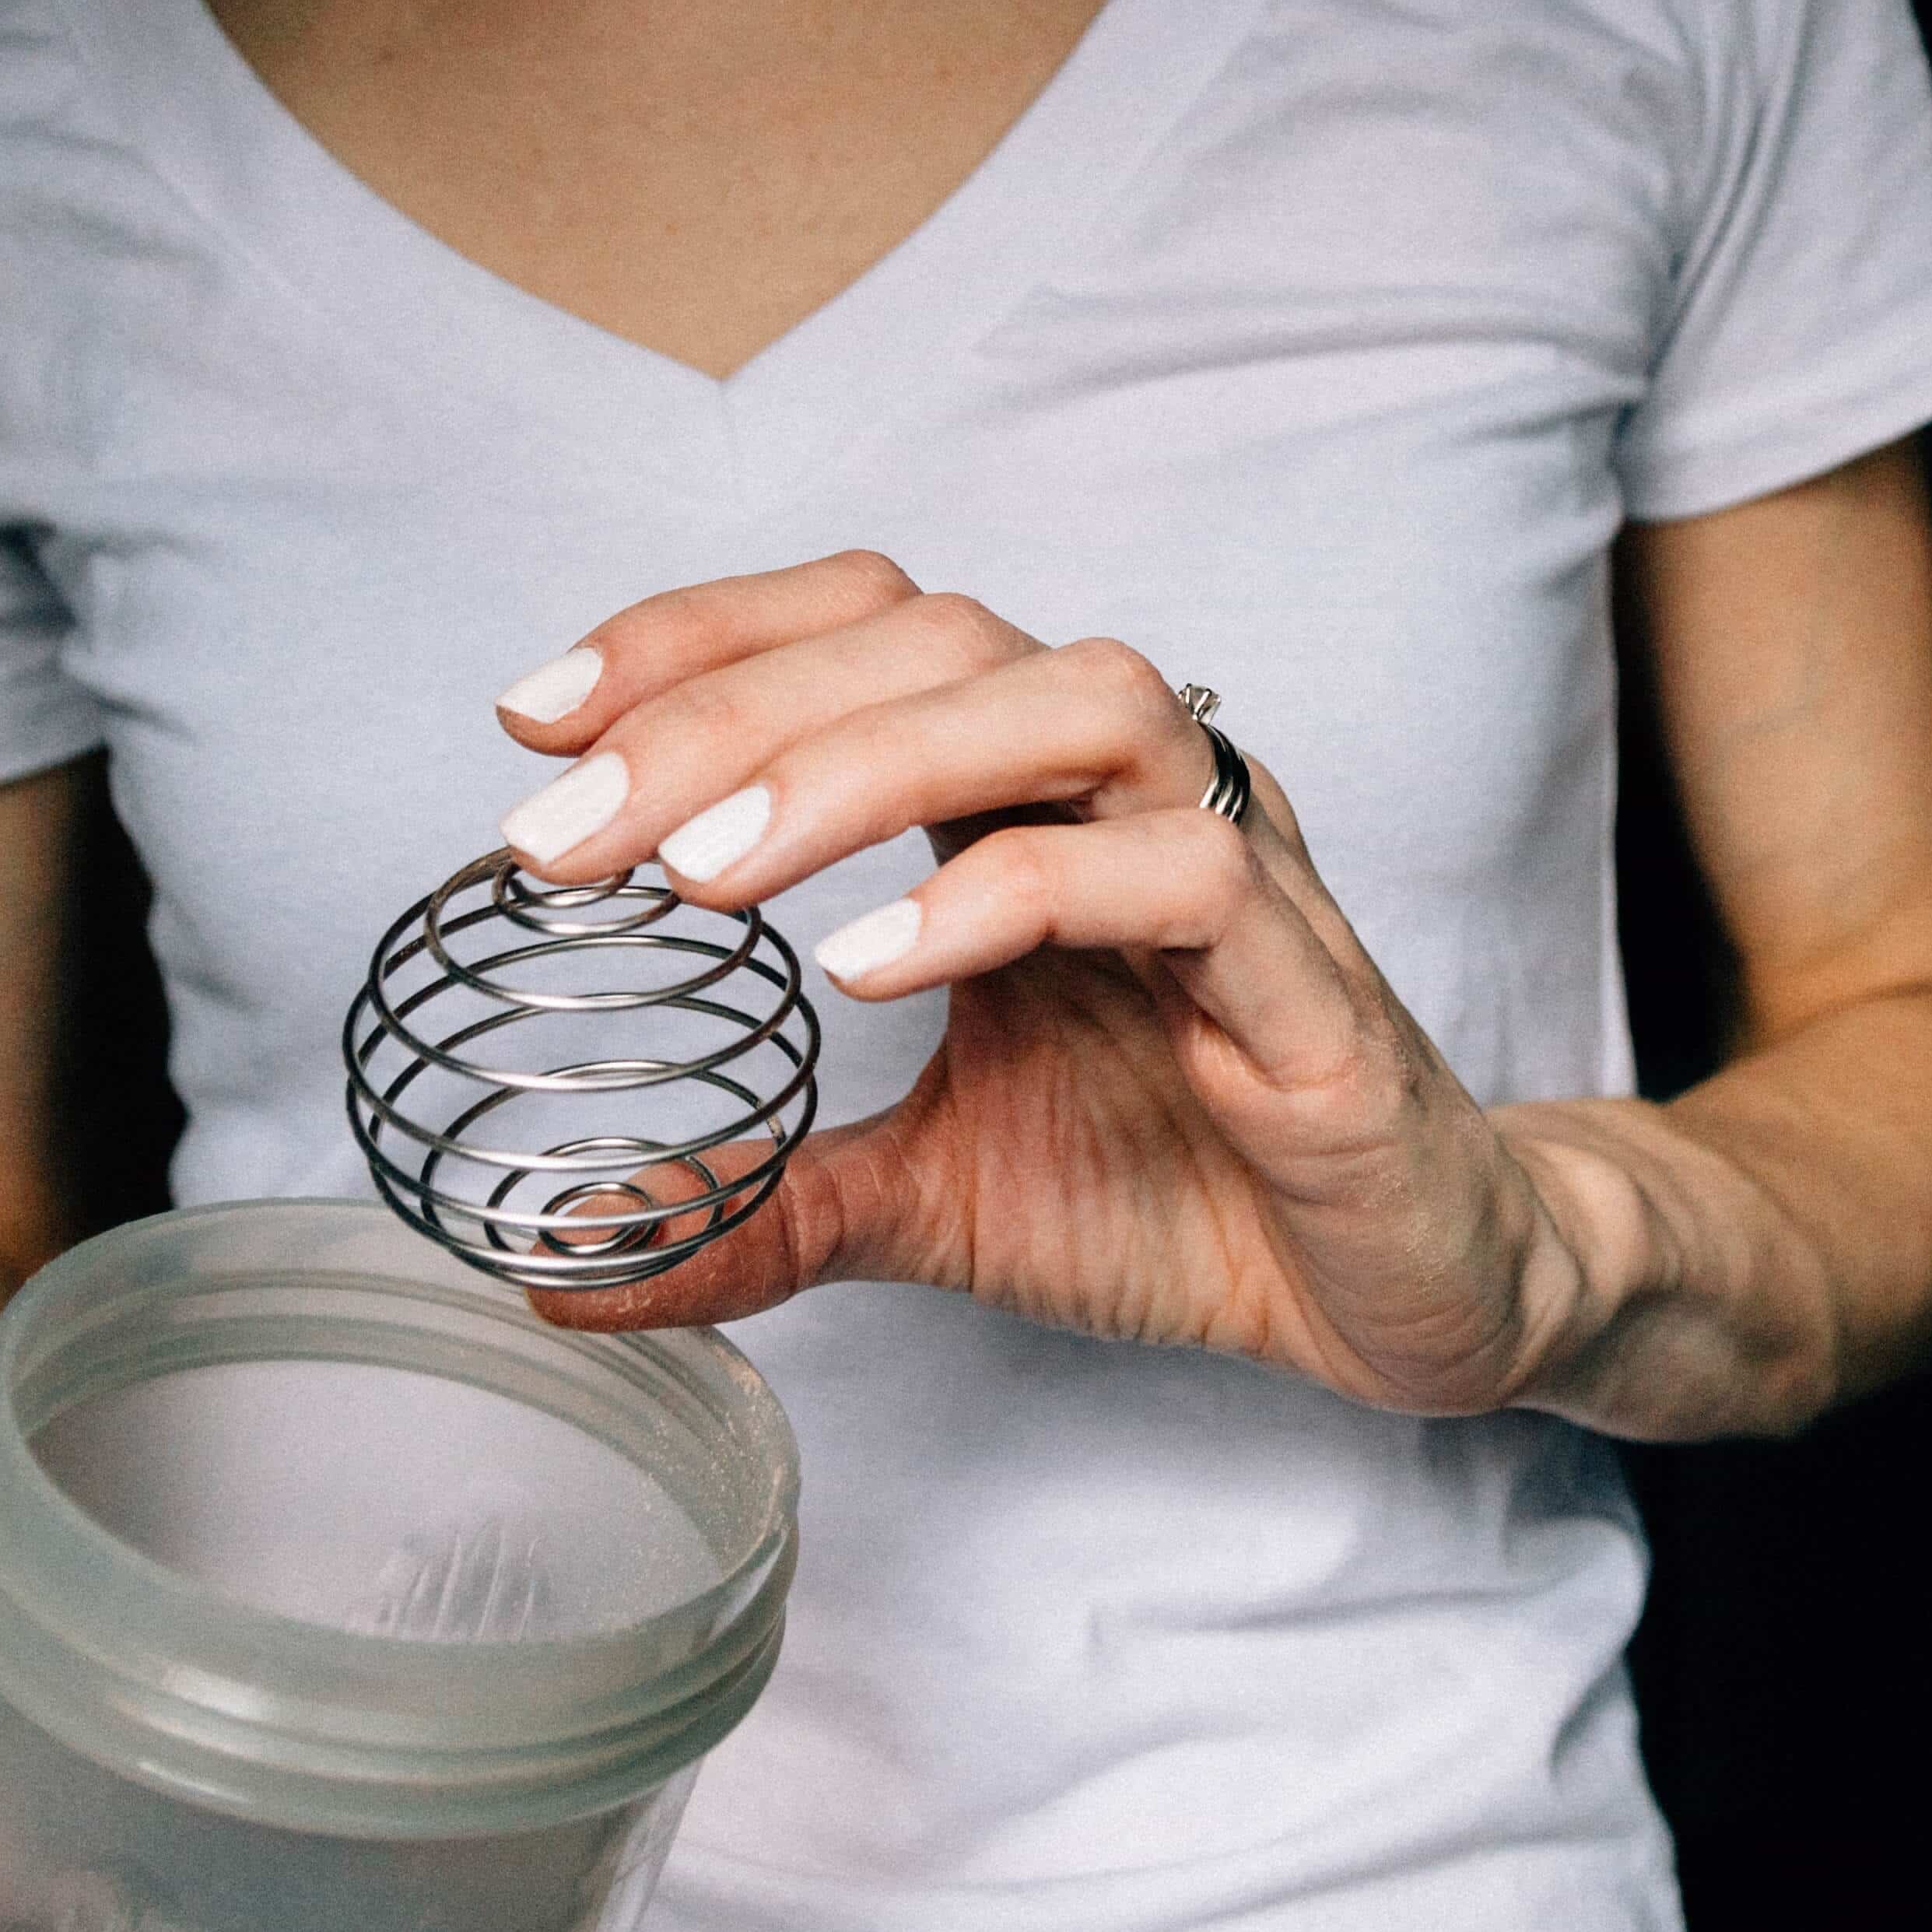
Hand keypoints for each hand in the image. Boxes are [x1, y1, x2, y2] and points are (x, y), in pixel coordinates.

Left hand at [488, 551, 1602, 1413]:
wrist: (1401, 1304)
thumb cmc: (1186, 1199)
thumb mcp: (929, 1202)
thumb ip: (762, 1205)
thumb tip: (556, 1266)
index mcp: (1032, 798)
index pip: (863, 627)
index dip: (699, 641)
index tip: (530, 727)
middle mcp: (1132, 791)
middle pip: (936, 635)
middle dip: (729, 708)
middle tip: (566, 838)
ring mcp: (1233, 868)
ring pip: (1068, 699)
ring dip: (862, 763)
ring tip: (700, 874)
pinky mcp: (1314, 984)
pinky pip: (1177, 877)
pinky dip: (1012, 896)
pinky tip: (876, 964)